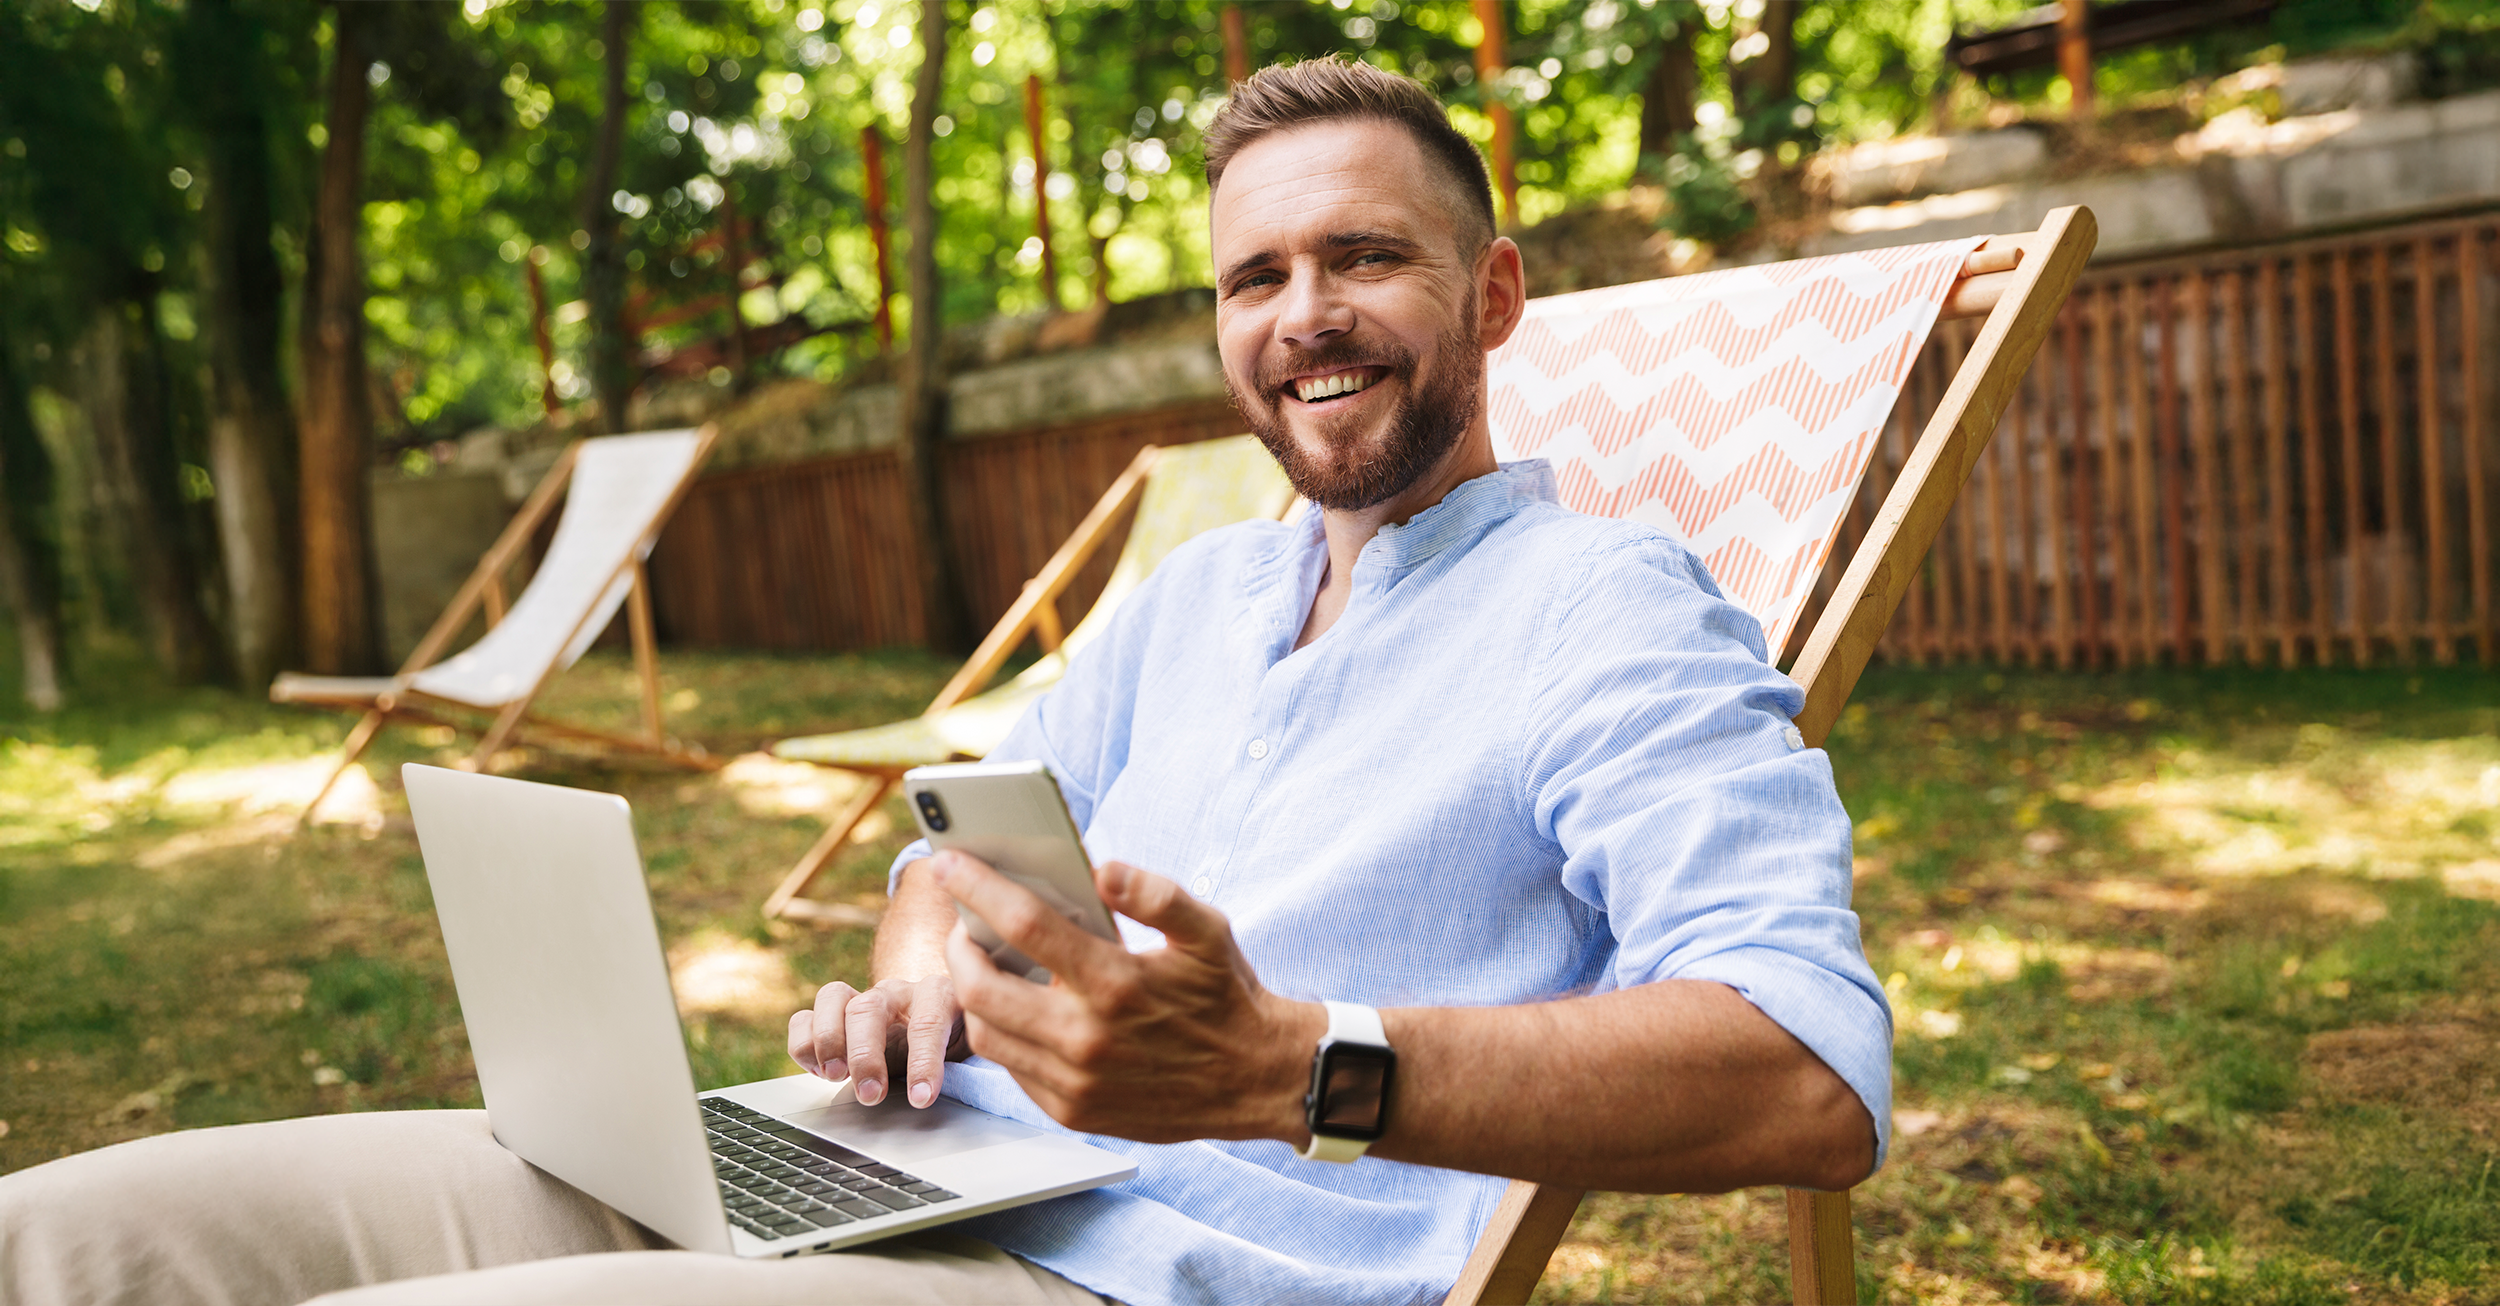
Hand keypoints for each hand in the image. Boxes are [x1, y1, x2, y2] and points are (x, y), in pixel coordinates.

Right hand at [786, 972, 965, 1107]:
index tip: (921, 1099)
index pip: (929, 1022)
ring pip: (832, 997)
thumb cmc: (958, 1039)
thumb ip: (972, 1063)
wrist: (942, 1022)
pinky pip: (804, 1016)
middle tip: (870, 1095)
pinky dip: (803, 1044)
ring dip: (827, 1041)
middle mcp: (896, 991)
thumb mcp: (973, 1049)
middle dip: (865, 1055)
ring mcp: (862, 997)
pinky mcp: (834, 1014)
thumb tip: (974, 1090)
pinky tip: (818, 1072)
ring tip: (834, 1077)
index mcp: (939, 994)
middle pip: (869, 1007)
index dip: (924, 1062)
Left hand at [932, 855, 1324, 1144]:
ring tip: (988, 966)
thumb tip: (1104, 869)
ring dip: (974, 994)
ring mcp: (1075, 1082)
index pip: (1023, 925)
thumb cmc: (1226, 998)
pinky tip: (1021, 1009)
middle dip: (958, 946)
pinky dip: (1005, 1033)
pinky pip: (1013, 1069)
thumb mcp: (1208, 931)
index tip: (950, 862)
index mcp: (1115, 983)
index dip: (978, 887)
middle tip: (966, 925)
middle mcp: (1086, 1037)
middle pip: (979, 987)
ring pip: (986, 1033)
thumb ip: (1157, 895)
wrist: (1255, 1080)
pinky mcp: (1074, 1111)